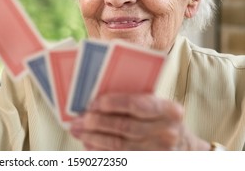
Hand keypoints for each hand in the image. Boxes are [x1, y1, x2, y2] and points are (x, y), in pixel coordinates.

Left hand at [70, 93, 209, 149]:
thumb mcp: (159, 107)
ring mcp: (158, 152)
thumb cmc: (164, 122)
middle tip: (80, 118)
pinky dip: (101, 152)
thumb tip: (97, 99)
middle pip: (124, 126)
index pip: (136, 104)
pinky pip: (119, 158)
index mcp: (169, 110)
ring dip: (94, 138)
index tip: (93, 103)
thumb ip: (135, 101)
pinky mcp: (148, 163)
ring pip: (119, 145)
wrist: (185, 149)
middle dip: (97, 122)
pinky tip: (89, 145)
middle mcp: (166, 132)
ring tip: (78, 131)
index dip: (111, 103)